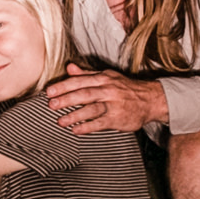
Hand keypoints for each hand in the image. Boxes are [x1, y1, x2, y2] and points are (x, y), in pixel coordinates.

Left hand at [45, 63, 169, 135]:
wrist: (150, 99)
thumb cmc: (124, 88)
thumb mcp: (107, 76)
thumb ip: (87, 74)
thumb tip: (69, 68)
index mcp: (103, 78)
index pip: (80, 81)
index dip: (63, 86)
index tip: (49, 92)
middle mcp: (108, 90)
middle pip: (84, 94)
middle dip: (66, 99)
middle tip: (51, 105)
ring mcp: (114, 105)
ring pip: (92, 109)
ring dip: (75, 115)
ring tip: (60, 121)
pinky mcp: (118, 119)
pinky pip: (101, 123)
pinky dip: (88, 127)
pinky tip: (76, 130)